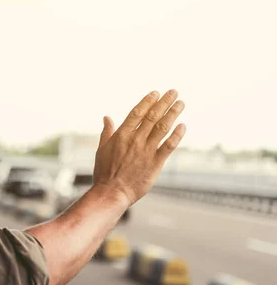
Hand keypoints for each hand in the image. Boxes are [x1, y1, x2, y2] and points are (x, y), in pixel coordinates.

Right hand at [93, 90, 185, 205]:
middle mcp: (135, 140)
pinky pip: (169, 146)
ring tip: (181, 103)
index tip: (156, 93)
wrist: (111, 192)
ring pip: (162, 127)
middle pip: (152, 116)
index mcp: (121, 135)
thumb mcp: (102, 150)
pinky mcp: (155, 163)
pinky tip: (183, 126)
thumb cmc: (104, 173)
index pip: (137, 113)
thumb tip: (107, 117)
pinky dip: (177, 135)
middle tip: (173, 92)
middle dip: (164, 102)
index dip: (148, 101)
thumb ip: (107, 132)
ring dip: (173, 113)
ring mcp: (146, 151)